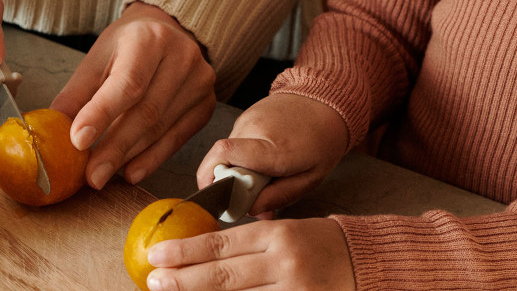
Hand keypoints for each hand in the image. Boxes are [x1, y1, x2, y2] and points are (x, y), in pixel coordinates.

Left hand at [51, 1, 215, 188]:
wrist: (168, 31)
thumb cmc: (129, 45)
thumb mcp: (98, 57)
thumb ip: (77, 94)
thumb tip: (52, 132)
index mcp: (150, 37)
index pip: (129, 81)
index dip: (102, 113)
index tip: (78, 141)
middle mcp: (182, 56)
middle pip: (147, 110)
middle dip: (115, 147)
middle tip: (90, 175)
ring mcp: (200, 80)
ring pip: (162, 127)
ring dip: (130, 156)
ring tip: (103, 174)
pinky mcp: (206, 102)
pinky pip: (179, 138)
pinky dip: (153, 158)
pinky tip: (131, 170)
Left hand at [146, 217, 354, 290]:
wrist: (364, 262)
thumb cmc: (319, 244)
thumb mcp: (286, 232)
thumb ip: (250, 244)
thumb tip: (204, 254)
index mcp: (277, 234)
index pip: (222, 242)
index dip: (187, 250)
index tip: (157, 254)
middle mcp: (282, 262)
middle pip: (223, 274)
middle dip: (184, 279)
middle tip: (152, 280)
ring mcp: (292, 290)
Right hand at [198, 94, 347, 214]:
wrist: (326, 101)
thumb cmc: (323, 141)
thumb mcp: (310, 179)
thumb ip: (278, 196)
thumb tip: (248, 210)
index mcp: (273, 148)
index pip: (224, 155)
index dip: (212, 179)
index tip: (222, 201)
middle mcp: (254, 128)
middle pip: (222, 161)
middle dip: (229, 184)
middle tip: (253, 193)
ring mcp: (248, 118)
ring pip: (227, 154)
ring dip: (238, 169)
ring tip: (265, 172)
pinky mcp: (246, 115)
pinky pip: (235, 142)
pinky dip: (243, 156)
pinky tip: (265, 157)